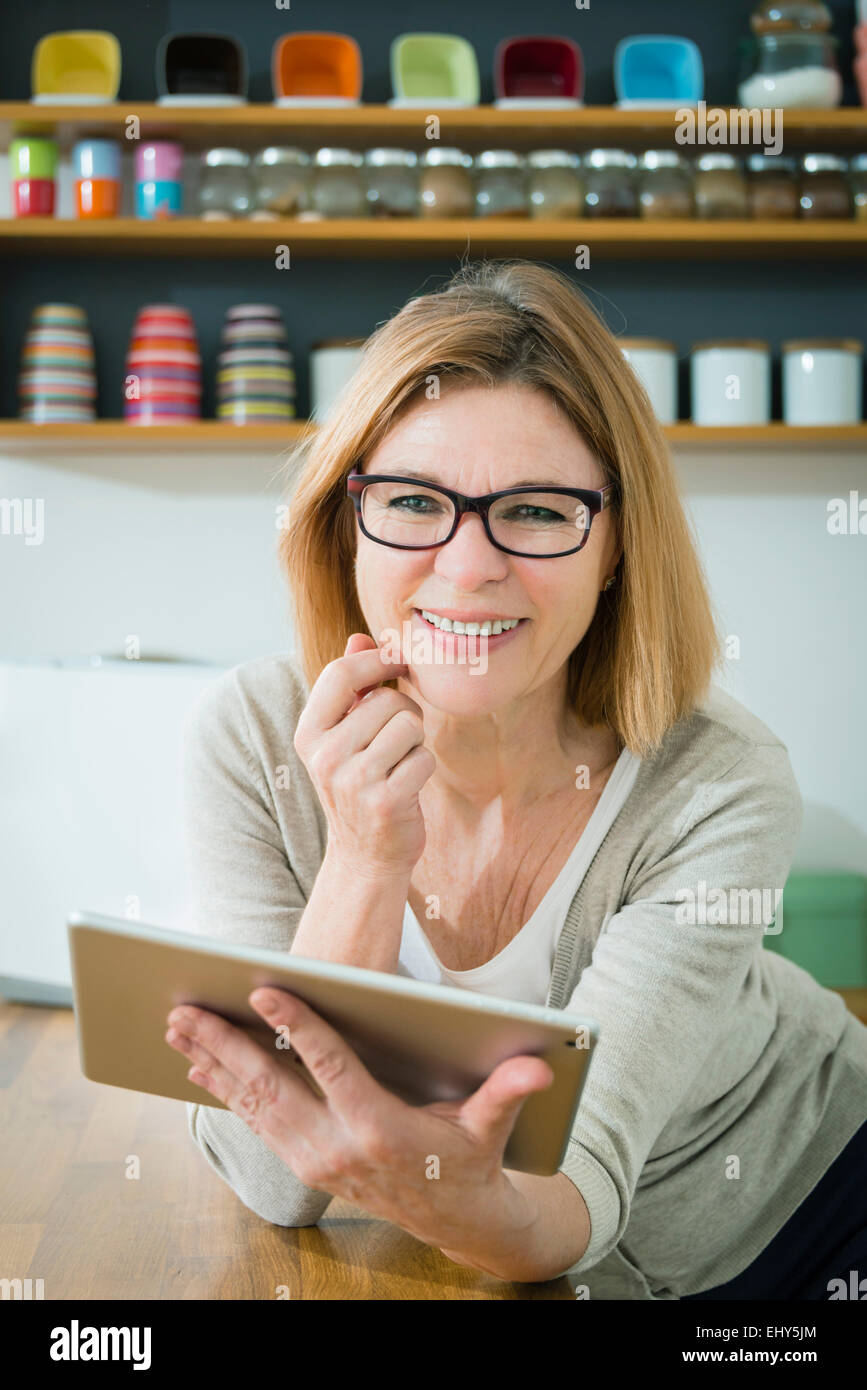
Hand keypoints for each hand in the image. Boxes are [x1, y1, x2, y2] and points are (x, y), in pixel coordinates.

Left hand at [166, 987, 553, 1271]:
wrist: (456, 1223)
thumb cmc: (471, 1161)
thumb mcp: (491, 1126)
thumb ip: (508, 1091)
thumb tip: (539, 1067)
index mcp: (378, 1128)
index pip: (329, 1066)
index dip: (296, 1026)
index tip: (265, 992)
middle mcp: (336, 1146)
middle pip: (270, 1086)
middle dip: (224, 1044)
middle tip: (186, 1009)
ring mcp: (314, 1159)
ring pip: (253, 1105)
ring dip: (213, 1064)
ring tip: (180, 1029)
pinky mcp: (305, 1164)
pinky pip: (256, 1124)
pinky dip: (226, 1093)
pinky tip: (202, 1068)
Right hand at [293, 632, 435, 878]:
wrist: (365, 855)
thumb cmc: (360, 783)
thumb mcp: (345, 736)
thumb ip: (352, 687)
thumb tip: (360, 638)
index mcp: (308, 734)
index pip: (340, 674)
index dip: (377, 661)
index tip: (399, 663)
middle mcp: (324, 756)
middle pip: (386, 700)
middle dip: (405, 712)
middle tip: (398, 740)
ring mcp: (352, 781)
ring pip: (409, 725)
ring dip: (416, 741)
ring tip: (400, 763)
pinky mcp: (385, 801)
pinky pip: (424, 757)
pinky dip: (424, 768)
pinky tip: (408, 786)